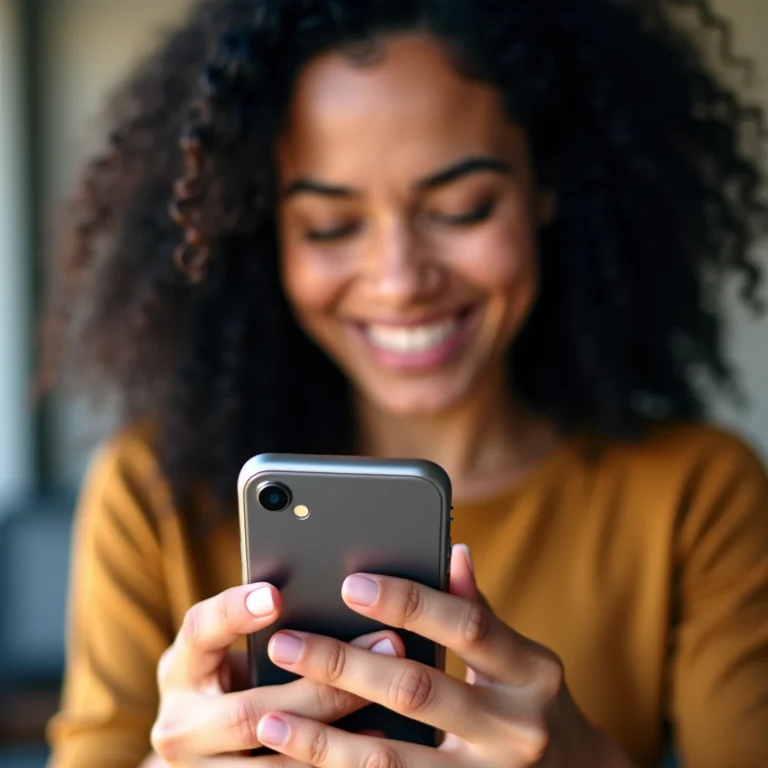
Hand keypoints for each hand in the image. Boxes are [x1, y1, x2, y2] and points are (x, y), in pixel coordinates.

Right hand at [149, 583, 402, 764]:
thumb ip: (264, 627)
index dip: (234, 612)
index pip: (199, 631)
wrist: (210, 744)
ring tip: (384, 697)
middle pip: (250, 712)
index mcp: (179, 670)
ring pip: (273, 763)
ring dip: (335, 730)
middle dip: (322, 683)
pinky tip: (374, 738)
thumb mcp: (231, 649)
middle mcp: (178, 728)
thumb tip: (338, 589)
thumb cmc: (236, 675)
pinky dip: (330, 762)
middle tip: (386, 646)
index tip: (276, 595)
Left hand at [248, 546, 632, 767]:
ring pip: (393, 762)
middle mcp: (517, 730)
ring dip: (325, 741)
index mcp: (532, 672)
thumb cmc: (535, 703)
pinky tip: (300, 766)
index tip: (351, 584)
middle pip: (418, 690)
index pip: (467, 626)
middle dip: (345, 665)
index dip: (410, 601)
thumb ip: (482, 610)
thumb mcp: (522, 657)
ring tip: (270, 721)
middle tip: (287, 644)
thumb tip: (454, 551)